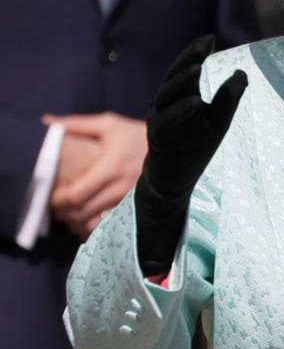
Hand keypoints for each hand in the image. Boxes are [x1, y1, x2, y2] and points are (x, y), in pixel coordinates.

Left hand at [44, 113, 146, 240]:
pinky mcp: (136, 208)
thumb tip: (47, 121)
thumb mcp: (109, 125)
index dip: (58, 200)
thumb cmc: (137, 135)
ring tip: (69, 214)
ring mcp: (130, 201)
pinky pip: (110, 226)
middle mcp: (121, 188)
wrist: (172, 149)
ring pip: (95, 223)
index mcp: (111, 168)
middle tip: (56, 206)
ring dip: (77, 222)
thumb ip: (77, 124)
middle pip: (82, 212)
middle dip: (63, 213)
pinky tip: (87, 220)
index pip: (76, 195)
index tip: (51, 195)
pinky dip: (93, 227)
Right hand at [136, 34, 246, 275]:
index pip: (186, 69)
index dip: (196, 53)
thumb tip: (241, 73)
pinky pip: (166, 121)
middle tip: (203, 45)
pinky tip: (195, 101)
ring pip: (166, 95)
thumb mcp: (219, 121)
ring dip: (182, 81)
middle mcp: (165, 104)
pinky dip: (180, 110)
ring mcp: (159, 120)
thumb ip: (229, 97)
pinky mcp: (158, 140)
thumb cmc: (195, 148)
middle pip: (174, 76)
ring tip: (197, 66)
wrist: (176, 181)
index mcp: (180, 97)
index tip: (210, 37)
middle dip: (188, 59)